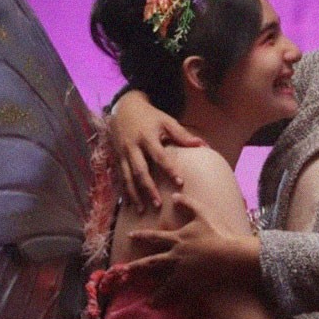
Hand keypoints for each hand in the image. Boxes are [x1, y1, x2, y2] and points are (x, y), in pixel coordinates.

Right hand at [108, 90, 203, 211]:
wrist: (124, 107)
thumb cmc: (150, 116)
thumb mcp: (166, 121)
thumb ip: (182, 135)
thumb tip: (203, 145)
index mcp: (147, 137)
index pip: (160, 156)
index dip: (169, 169)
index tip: (180, 183)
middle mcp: (133, 147)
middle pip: (140, 171)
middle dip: (148, 188)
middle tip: (158, 204)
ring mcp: (122, 154)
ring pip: (127, 177)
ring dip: (134, 194)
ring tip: (141, 211)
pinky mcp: (116, 158)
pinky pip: (120, 177)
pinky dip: (124, 191)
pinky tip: (129, 205)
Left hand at [124, 194, 260, 297]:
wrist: (231, 256)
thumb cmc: (219, 233)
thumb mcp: (204, 213)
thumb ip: (189, 204)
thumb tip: (175, 195)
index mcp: (178, 239)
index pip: (155, 237)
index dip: (142, 236)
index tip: (130, 236)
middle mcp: (175, 255)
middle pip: (152, 261)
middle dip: (137, 265)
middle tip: (125, 268)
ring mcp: (180, 271)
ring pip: (160, 280)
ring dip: (149, 287)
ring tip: (140, 294)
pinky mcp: (188, 283)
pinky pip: (171, 292)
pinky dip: (161, 298)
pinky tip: (153, 304)